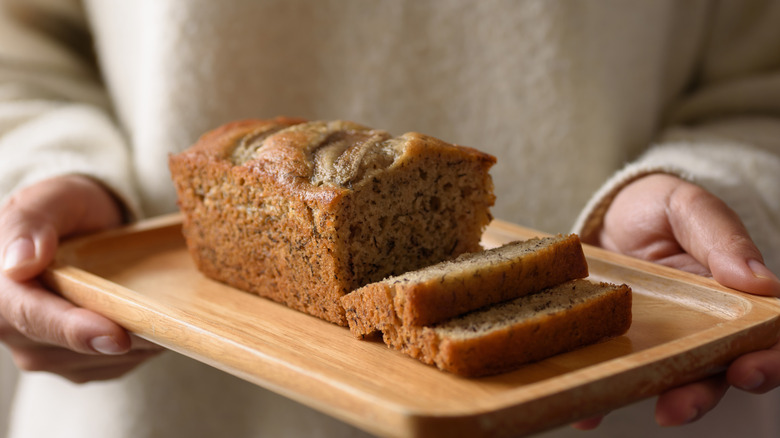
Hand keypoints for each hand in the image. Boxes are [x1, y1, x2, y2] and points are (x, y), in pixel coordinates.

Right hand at [0, 175, 162, 382]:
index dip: (71, 329)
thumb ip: (32, 223)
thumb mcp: (52, 200)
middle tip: (163, 326)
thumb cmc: (66, 211)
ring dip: (133, 344)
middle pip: (64, 347)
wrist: (84, 229)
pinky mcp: (73, 363)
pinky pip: (110, 366)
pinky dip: (139, 348)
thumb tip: (20, 262)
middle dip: (116, 340)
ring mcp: (41, 350)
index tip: (114, 334)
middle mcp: (12, 327)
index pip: (29, 316)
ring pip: (93, 362)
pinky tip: (152, 322)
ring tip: (162, 313)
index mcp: (1, 289)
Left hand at [577, 173, 779, 427]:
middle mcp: (697, 330)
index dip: (765, 360)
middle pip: (712, 374)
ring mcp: (655, 342)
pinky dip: (600, 400)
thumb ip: (720, 237)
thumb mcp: (688, 207)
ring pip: (663, 382)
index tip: (747, 369)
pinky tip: (586, 413)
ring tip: (631, 407)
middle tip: (680, 405)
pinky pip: (611, 377)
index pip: (762, 337)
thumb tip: (758, 280)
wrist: (606, 214)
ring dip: (650, 401)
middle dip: (701, 396)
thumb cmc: (656, 208)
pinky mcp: (616, 345)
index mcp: (728, 299)